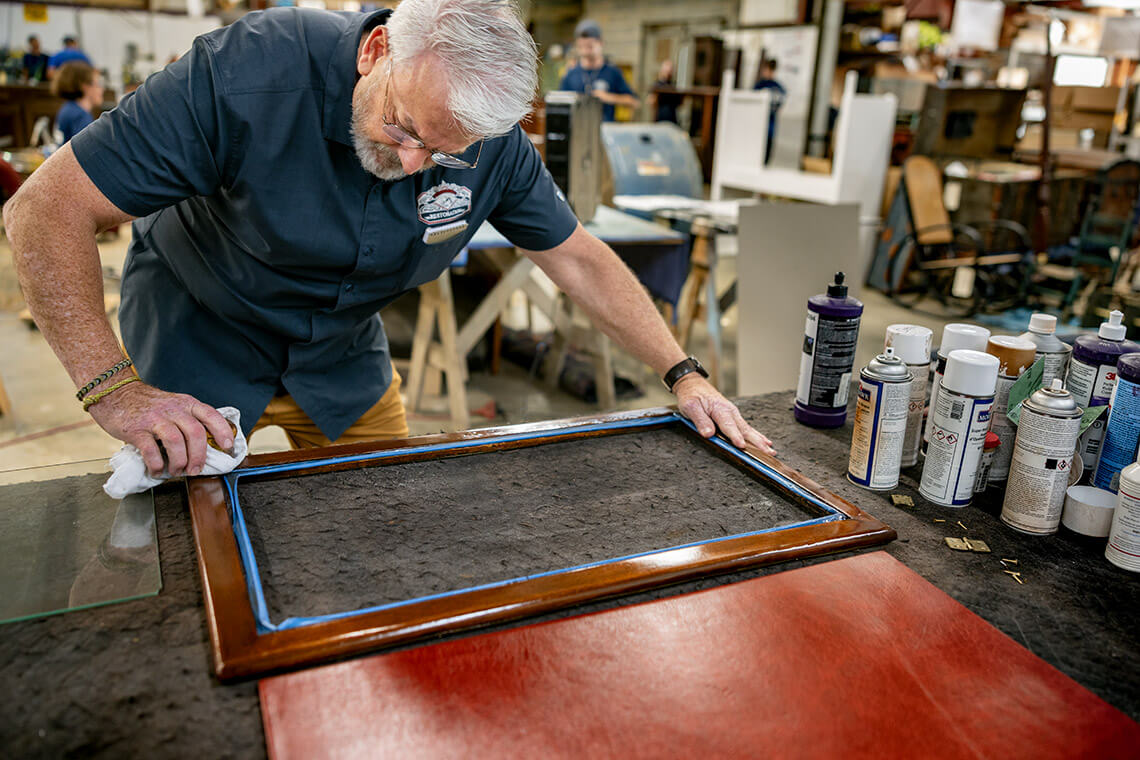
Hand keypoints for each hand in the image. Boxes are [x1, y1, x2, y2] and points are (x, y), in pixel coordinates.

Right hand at [86, 381, 234, 476]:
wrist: (115, 392)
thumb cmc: (147, 404)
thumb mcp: (174, 404)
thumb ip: (188, 419)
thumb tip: (205, 445)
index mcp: (186, 404)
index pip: (211, 415)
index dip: (222, 432)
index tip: (227, 447)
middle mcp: (173, 410)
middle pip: (195, 433)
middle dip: (199, 456)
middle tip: (195, 470)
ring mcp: (155, 419)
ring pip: (176, 442)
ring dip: (179, 462)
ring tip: (177, 471)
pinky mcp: (136, 429)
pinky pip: (150, 450)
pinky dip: (156, 464)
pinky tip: (157, 470)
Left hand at [673, 374, 775, 455]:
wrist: (693, 384)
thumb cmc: (691, 395)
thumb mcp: (690, 407)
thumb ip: (700, 421)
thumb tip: (709, 434)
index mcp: (719, 409)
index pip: (728, 425)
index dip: (735, 436)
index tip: (741, 445)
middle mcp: (730, 412)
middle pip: (744, 429)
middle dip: (756, 442)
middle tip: (766, 452)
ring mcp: (733, 414)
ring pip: (748, 429)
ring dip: (760, 440)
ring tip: (770, 451)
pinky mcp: (733, 417)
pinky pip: (746, 428)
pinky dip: (757, 435)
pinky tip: (766, 442)